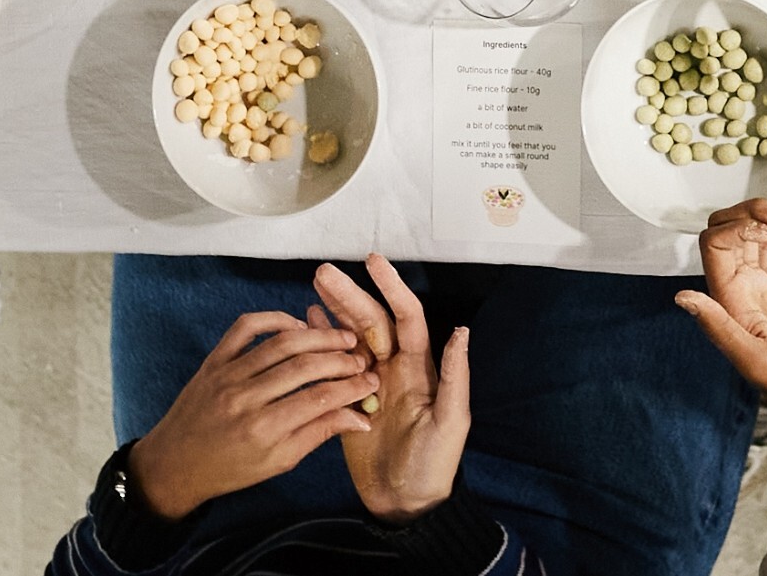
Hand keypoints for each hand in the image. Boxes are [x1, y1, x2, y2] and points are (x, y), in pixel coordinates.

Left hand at [123, 312, 379, 521]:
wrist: (174, 465)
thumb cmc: (230, 469)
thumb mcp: (278, 462)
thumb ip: (319, 434)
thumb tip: (362, 418)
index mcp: (263, 430)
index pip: (319, 398)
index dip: (352, 387)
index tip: (372, 381)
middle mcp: (244, 399)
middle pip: (305, 366)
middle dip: (341, 360)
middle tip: (362, 359)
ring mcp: (226, 375)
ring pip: (281, 343)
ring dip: (318, 336)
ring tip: (343, 339)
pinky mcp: (213, 360)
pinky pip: (246, 326)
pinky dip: (275, 319)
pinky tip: (298, 326)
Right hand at [313, 255, 470, 522]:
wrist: (405, 504)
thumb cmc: (434, 465)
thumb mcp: (450, 422)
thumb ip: (453, 376)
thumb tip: (461, 330)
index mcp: (420, 368)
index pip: (406, 317)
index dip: (391, 288)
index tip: (373, 262)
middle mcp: (394, 368)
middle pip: (371, 321)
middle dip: (350, 295)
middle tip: (323, 271)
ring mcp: (369, 383)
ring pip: (350, 338)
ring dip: (333, 311)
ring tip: (313, 286)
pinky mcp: (347, 402)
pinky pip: (333, 366)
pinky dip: (321, 342)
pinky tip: (306, 322)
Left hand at [677, 200, 766, 421]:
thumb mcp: (756, 361)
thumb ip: (720, 328)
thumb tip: (683, 299)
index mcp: (730, 304)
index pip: (717, 245)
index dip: (739, 223)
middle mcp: (740, 294)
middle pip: (730, 233)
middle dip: (754, 212)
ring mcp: (760, 292)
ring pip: (750, 237)